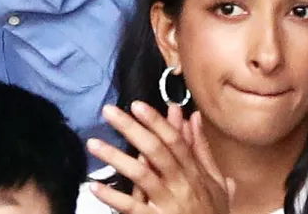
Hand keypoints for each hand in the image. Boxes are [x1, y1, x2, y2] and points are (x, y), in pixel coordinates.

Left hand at [87, 102, 234, 213]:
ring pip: (141, 175)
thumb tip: (193, 117)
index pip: (174, 141)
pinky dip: (113, 197)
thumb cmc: (210, 213)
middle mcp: (181, 185)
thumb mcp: (214, 182)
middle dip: (132, 129)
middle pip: (156, 151)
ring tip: (93, 143)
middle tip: (108, 111)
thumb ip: (202, 150)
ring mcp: (168, 204)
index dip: (156, 121)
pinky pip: (132, 207)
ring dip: (116, 157)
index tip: (137, 105)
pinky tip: (95, 186)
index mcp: (194, 173)